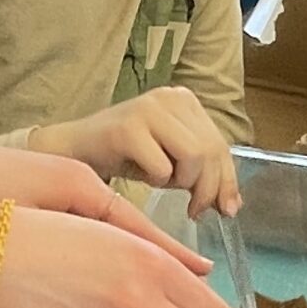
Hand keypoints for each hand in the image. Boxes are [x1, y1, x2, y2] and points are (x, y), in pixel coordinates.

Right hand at [36, 88, 240, 217]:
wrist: (74, 151)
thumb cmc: (124, 156)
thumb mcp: (172, 161)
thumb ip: (203, 174)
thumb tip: (233, 205)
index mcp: (184, 100)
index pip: (221, 144)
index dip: (228, 181)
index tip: (227, 209)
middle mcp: (169, 97)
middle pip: (211, 151)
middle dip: (208, 189)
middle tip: (195, 211)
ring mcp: (148, 108)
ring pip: (194, 156)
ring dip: (182, 182)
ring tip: (163, 184)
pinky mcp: (127, 127)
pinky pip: (162, 167)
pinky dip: (156, 181)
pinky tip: (142, 175)